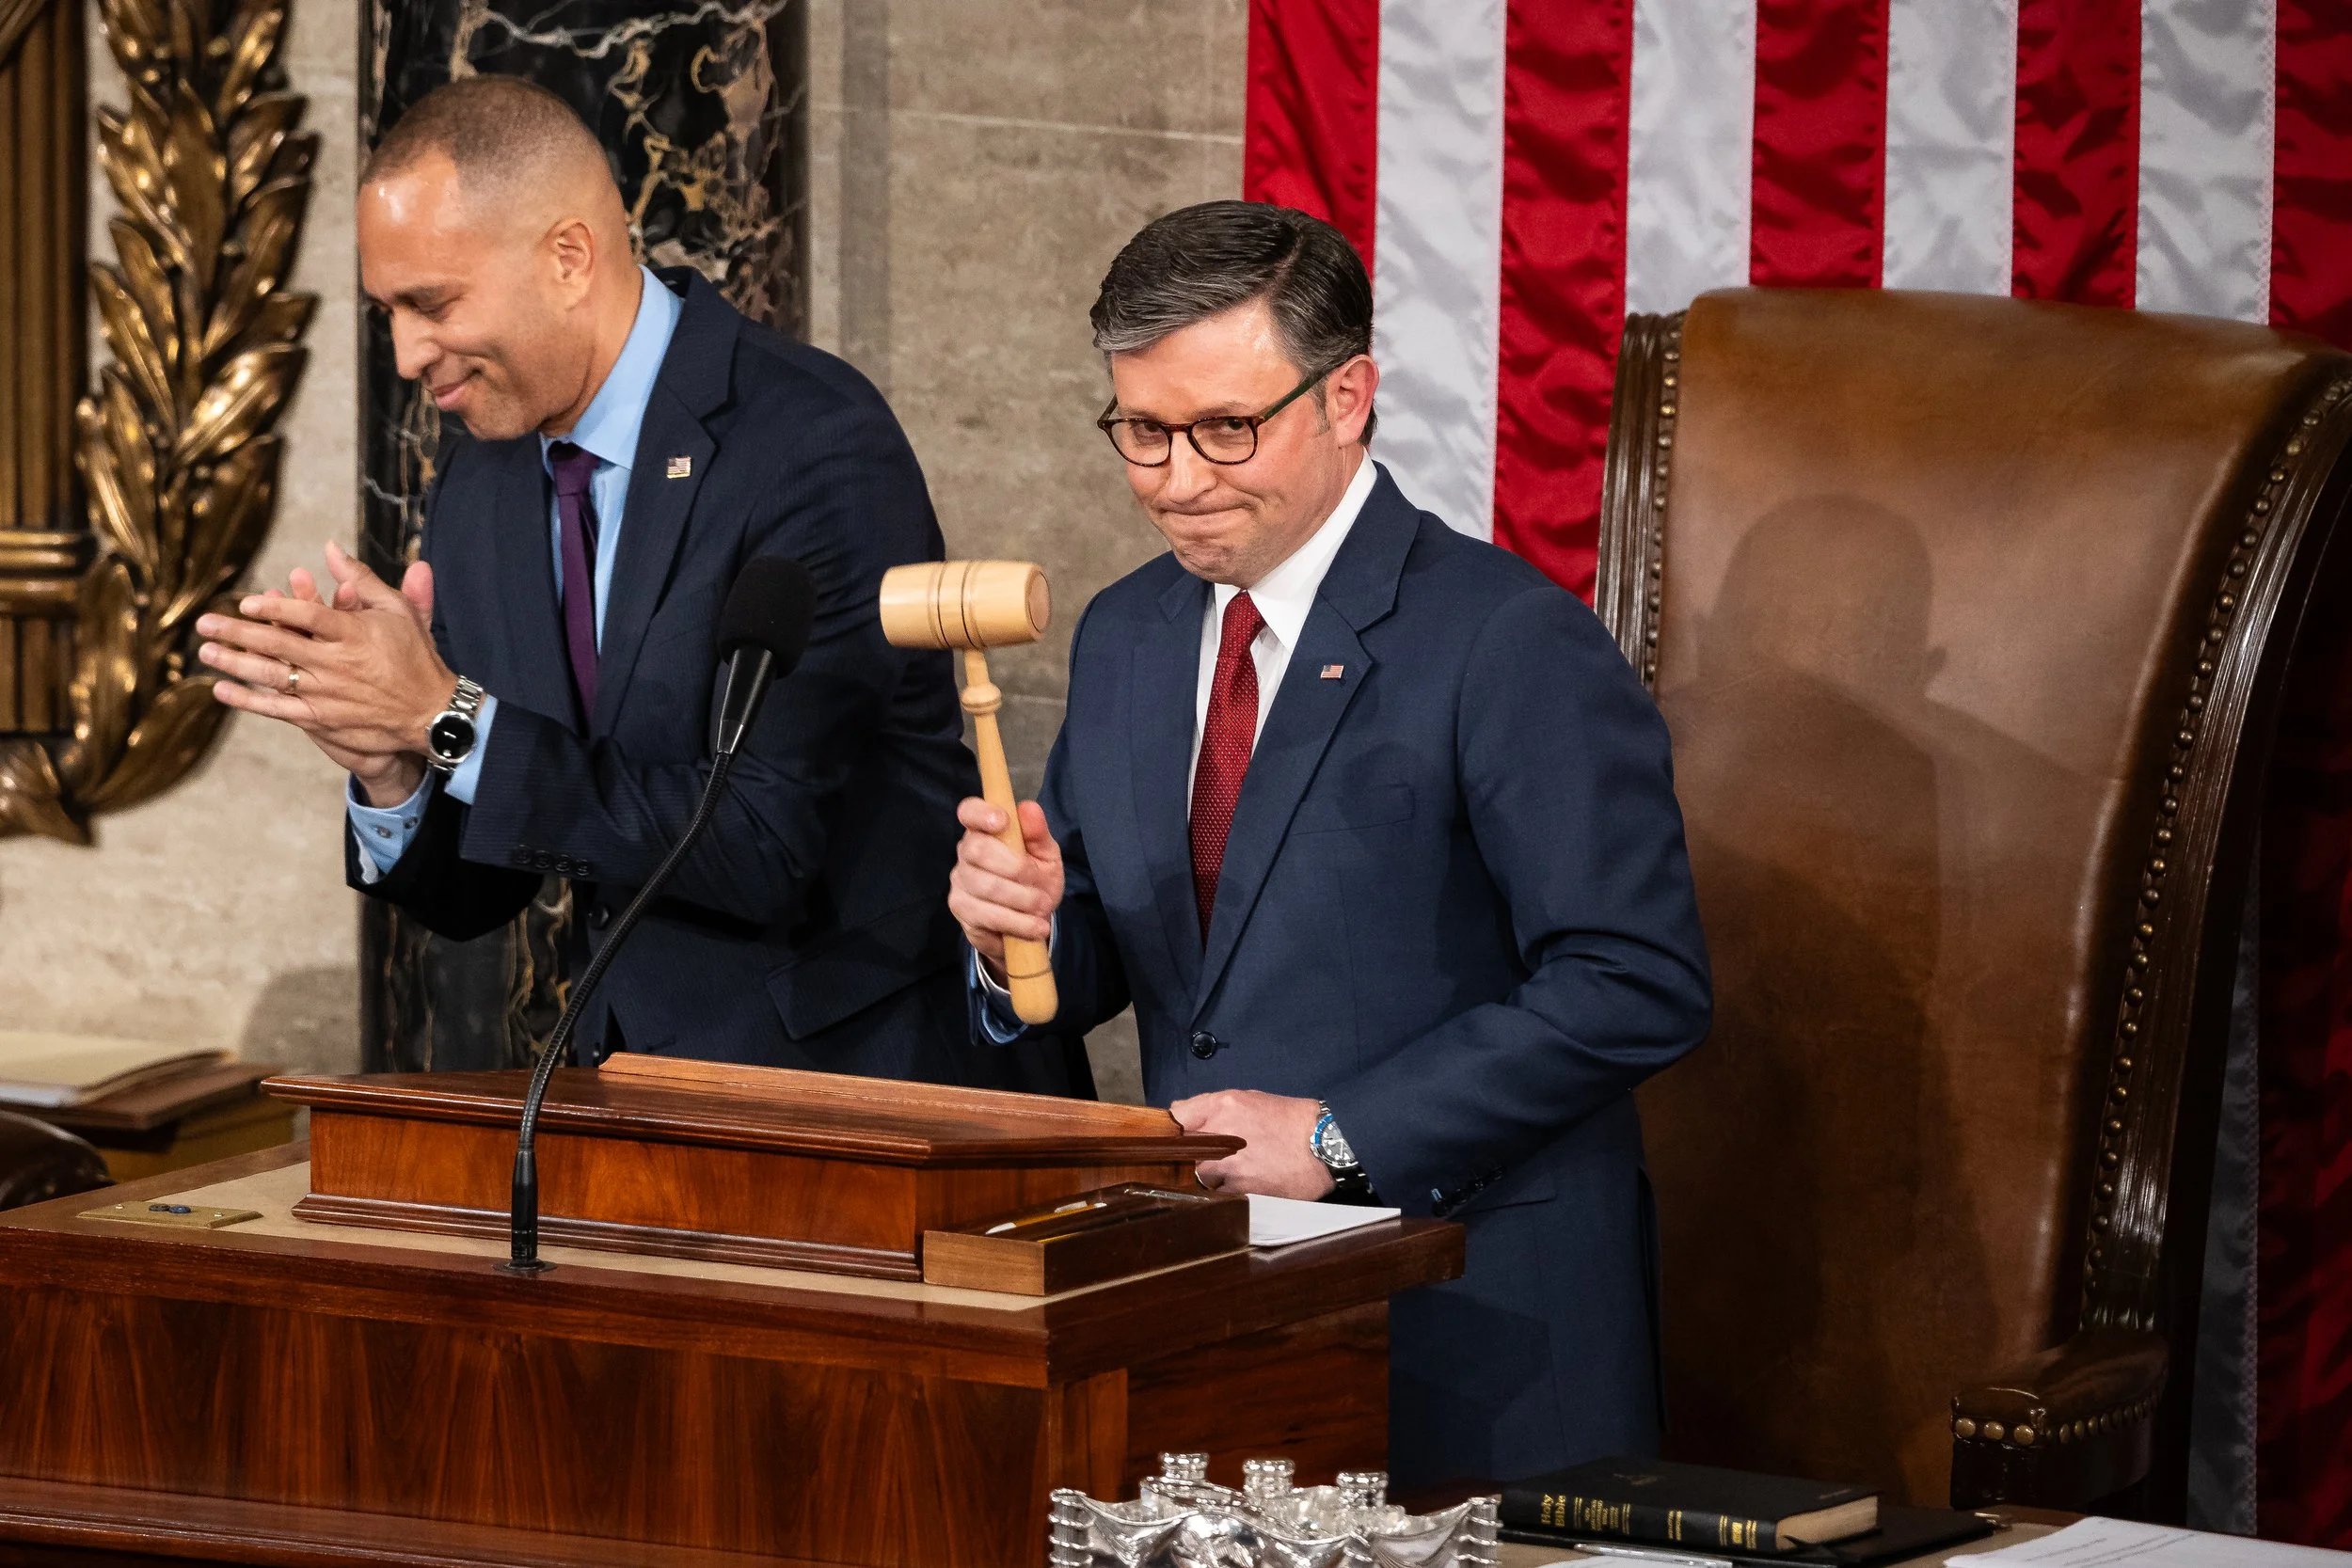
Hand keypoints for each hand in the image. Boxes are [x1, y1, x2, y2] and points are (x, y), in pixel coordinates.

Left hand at [198, 542, 448, 804]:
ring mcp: (327, 692)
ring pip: (271, 675)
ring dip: (234, 662)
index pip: (307, 616)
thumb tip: (330, 548)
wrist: (431, 712)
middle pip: (278, 644)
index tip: (247, 602)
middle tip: (204, 623)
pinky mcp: (323, 717)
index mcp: (354, 633)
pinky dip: (247, 699)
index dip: (275, 607)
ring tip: (205, 652)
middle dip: (237, 632)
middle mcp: (337, 663)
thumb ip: (361, 579)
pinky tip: (221, 689)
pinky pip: (277, 708)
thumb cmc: (416, 656)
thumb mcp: (397, 610)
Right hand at [947, 797, 1062, 980]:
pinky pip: (987, 915)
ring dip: (1022, 900)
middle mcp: (966, 852)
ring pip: (985, 886)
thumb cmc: (1036, 880)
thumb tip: (1029, 807)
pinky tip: (1035, 927)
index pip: (969, 811)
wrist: (1031, 923)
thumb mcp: (1046, 856)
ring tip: (1042, 908)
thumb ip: (1038, 834)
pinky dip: (1017, 922)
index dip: (981, 813)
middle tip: (1040, 886)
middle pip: (978, 850)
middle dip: (1016, 868)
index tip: (1002, 821)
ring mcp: (960, 881)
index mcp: (985, 830)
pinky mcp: (960, 909)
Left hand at [1169, 1089, 1333, 1199]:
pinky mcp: (1240, 1190)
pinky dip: (1227, 1192)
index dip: (1171, 1128)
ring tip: (1234, 1171)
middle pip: (1182, 1150)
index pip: (1176, 1116)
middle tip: (1209, 1155)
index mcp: (1223, 1106)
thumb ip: (1213, 1105)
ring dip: (1210, 1176)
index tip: (1172, 1136)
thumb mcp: (1251, 1099)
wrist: (1325, 1146)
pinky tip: (1246, 1183)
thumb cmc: (1291, 1120)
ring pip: (1199, 1176)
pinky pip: (1220, 1194)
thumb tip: (1181, 1113)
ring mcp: (1229, 1165)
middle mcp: (1221, 1134)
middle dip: (1191, 1154)